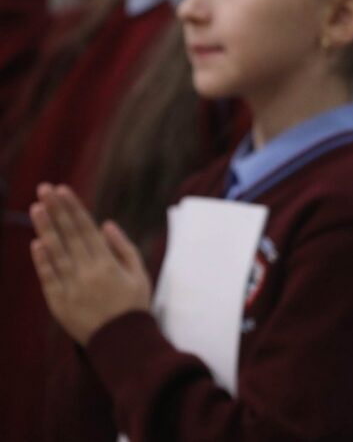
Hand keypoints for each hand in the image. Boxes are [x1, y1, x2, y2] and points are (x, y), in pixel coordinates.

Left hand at [30, 183, 151, 344]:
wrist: (122, 343)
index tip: (63, 189)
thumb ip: (123, 247)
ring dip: (45, 229)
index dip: (73, 208)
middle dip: (56, 210)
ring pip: (55, 253)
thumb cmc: (134, 305)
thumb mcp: (139, 274)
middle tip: (44, 188)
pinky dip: (42, 261)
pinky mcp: (59, 303)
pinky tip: (36, 243)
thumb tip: (106, 223)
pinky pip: (49, 278)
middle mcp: (87, 272)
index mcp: (108, 263)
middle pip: (69, 235)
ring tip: (36, 208)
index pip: (86, 228)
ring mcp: (71, 287)